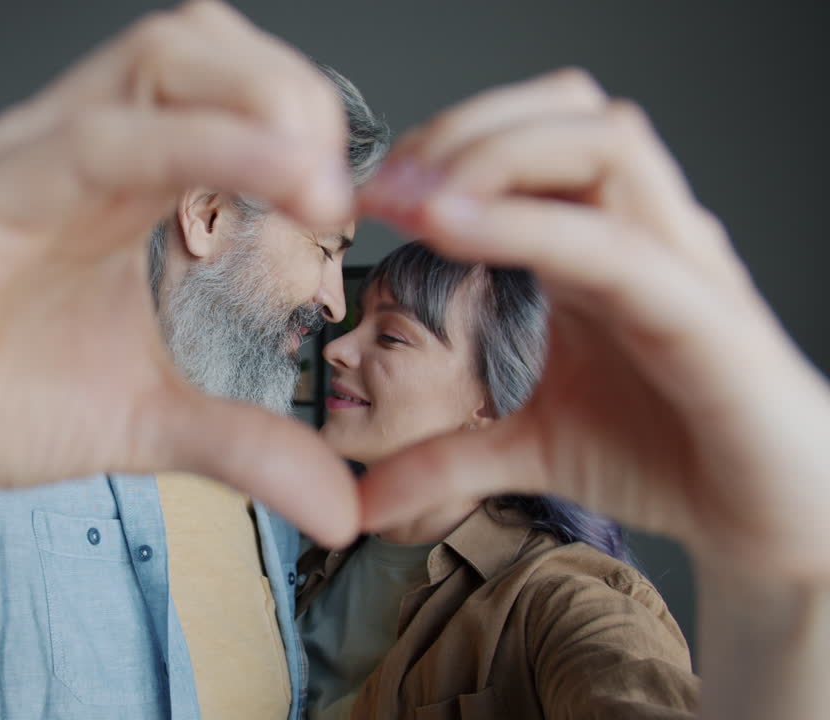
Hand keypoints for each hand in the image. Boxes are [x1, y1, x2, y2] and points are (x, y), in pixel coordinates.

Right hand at [0, 0, 359, 582]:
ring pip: (155, 64)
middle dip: (292, 95)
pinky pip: (83, 147)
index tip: (348, 207)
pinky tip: (263, 179)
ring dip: (257, 106)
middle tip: (333, 191)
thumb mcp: (144, 423)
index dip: (304, 123)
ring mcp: (20, 166)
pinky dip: (189, 147)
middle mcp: (75, 155)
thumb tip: (339, 505)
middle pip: (199, 44)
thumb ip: (243, 445)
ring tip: (315, 185)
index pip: (227, 92)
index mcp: (119, 187)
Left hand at [356, 68, 829, 580]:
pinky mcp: (704, 316)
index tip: (371, 192)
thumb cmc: (667, 455)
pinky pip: (619, 245)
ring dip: (496, 154)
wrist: (767, 518)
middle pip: (566, 112)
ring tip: (419, 200)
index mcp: (595, 244)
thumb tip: (361, 494)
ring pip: (604, 143)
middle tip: (388, 184)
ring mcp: (677, 264)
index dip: (445, 144)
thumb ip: (444, 457)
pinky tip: (455, 228)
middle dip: (464, 129)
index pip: (531, 139)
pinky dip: (533, 225)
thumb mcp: (528, 446)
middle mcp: (639, 233)